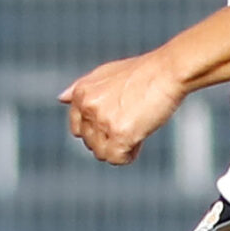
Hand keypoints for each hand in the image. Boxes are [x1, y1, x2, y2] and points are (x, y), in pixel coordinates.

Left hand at [60, 51, 188, 165]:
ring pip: (102, 153)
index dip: (97, 132)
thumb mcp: (104, 74)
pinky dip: (128, 156)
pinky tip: (139, 141)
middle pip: (90, 143)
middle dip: (109, 140)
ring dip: (119, 149)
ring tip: (136, 132)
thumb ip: (81, 88)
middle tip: (131, 126)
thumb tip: (61, 99)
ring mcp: (102, 121)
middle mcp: (87, 107)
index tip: (115, 125)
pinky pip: (117, 159)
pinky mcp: (120, 133)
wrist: (168, 71)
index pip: (77, 128)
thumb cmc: (142, 73)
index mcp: (81, 93)